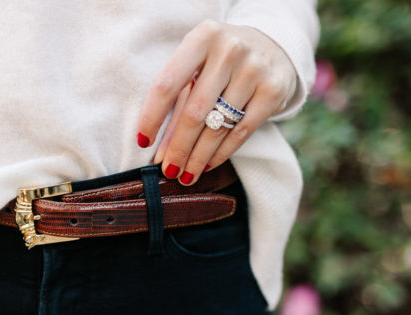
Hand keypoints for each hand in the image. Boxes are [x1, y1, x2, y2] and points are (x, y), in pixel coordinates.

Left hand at [136, 19, 297, 184]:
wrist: (273, 46)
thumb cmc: (220, 61)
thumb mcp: (197, 66)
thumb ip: (178, 101)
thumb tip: (159, 150)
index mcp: (202, 37)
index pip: (168, 83)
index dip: (151, 117)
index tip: (142, 142)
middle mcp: (230, 50)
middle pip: (194, 111)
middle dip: (178, 147)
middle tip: (168, 170)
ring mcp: (254, 69)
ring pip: (218, 126)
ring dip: (198, 157)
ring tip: (186, 175)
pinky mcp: (273, 91)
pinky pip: (241, 132)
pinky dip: (221, 153)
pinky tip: (207, 165)